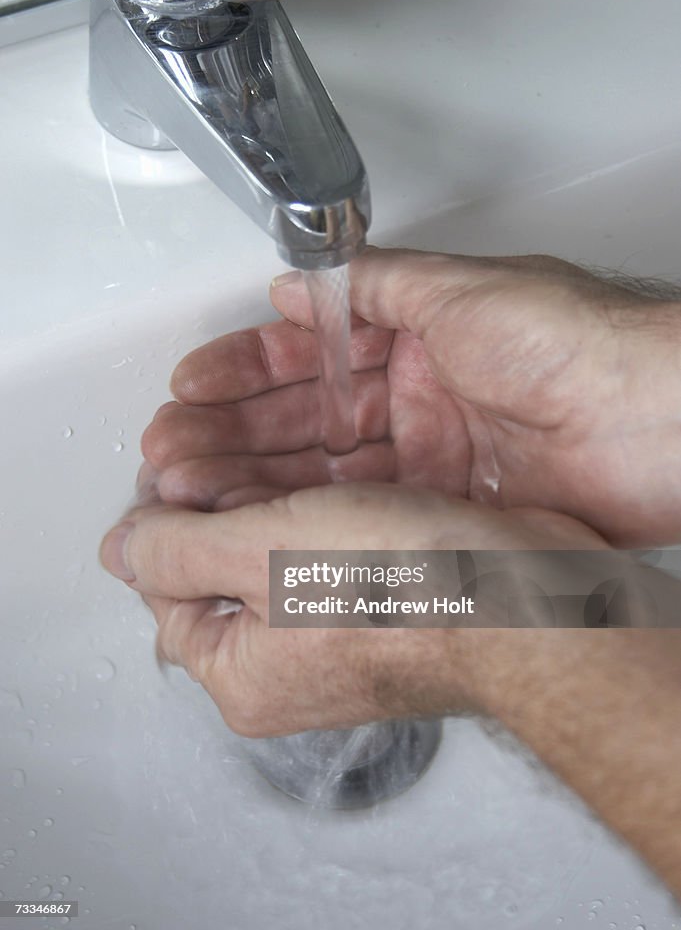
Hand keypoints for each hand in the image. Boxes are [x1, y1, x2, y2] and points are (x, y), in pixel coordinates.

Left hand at [100, 483, 604, 735]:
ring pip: (278, 551)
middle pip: (223, 568)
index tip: (173, 460)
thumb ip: (176, 548)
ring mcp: (340, 638)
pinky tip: (326, 462)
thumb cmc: (402, 588)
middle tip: (215, 439)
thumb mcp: (261, 552)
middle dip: (214, 497)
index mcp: (243, 674)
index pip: (168, 589)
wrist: (524, 598)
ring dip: (267, 491)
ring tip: (262, 437)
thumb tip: (120, 549)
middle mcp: (288, 667)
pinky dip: (320, 505)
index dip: (164, 518)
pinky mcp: (385, 606)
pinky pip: (329, 549)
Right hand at [144, 247, 680, 546]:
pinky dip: (306, 515)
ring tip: (185, 485)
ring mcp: (435, 461)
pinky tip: (253, 516)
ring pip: (325, 471)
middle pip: (308, 419)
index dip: (248, 368)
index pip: (314, 354)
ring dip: (253, 477)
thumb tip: (300, 282)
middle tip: (170, 447)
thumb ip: (376, 287)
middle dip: (233, 430)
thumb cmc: (580, 346)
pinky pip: (363, 512)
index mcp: (422, 340)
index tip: (192, 383)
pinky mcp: (451, 513)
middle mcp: (423, 402)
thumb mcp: (463, 290)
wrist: (660, 425)